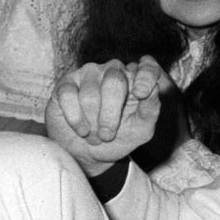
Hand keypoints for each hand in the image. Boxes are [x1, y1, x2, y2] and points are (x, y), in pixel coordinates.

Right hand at [45, 58, 167, 176]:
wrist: (89, 153)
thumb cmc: (120, 137)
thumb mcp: (142, 128)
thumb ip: (151, 108)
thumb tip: (153, 88)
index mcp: (137, 79)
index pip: (148, 66)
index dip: (146, 76)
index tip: (141, 94)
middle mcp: (114, 70)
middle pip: (115, 82)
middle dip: (111, 116)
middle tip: (107, 135)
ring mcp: (89, 74)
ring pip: (90, 95)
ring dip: (92, 123)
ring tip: (94, 135)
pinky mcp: (66, 83)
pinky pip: (69, 96)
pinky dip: (75, 118)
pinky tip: (81, 129)